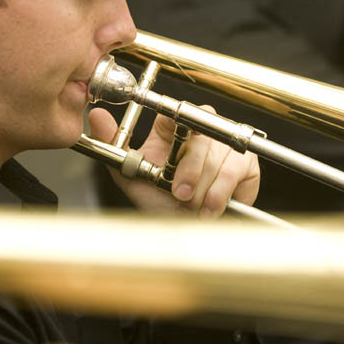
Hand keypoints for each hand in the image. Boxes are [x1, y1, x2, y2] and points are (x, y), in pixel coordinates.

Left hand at [88, 105, 259, 216]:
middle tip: (179, 194)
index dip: (180, 129)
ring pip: (219, 160)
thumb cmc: (159, 200)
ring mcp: (228, 147)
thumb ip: (112, 144)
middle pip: (202, 140)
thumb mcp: (132, 174)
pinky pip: (236, 174)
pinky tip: (209, 209)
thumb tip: (96, 116)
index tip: (173, 153)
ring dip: (203, 191)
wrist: (184, 229)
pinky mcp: (247, 165)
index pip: (180, 113)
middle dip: (189, 173)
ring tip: (192, 206)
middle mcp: (205, 132)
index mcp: (176, 128)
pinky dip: (220, 195)